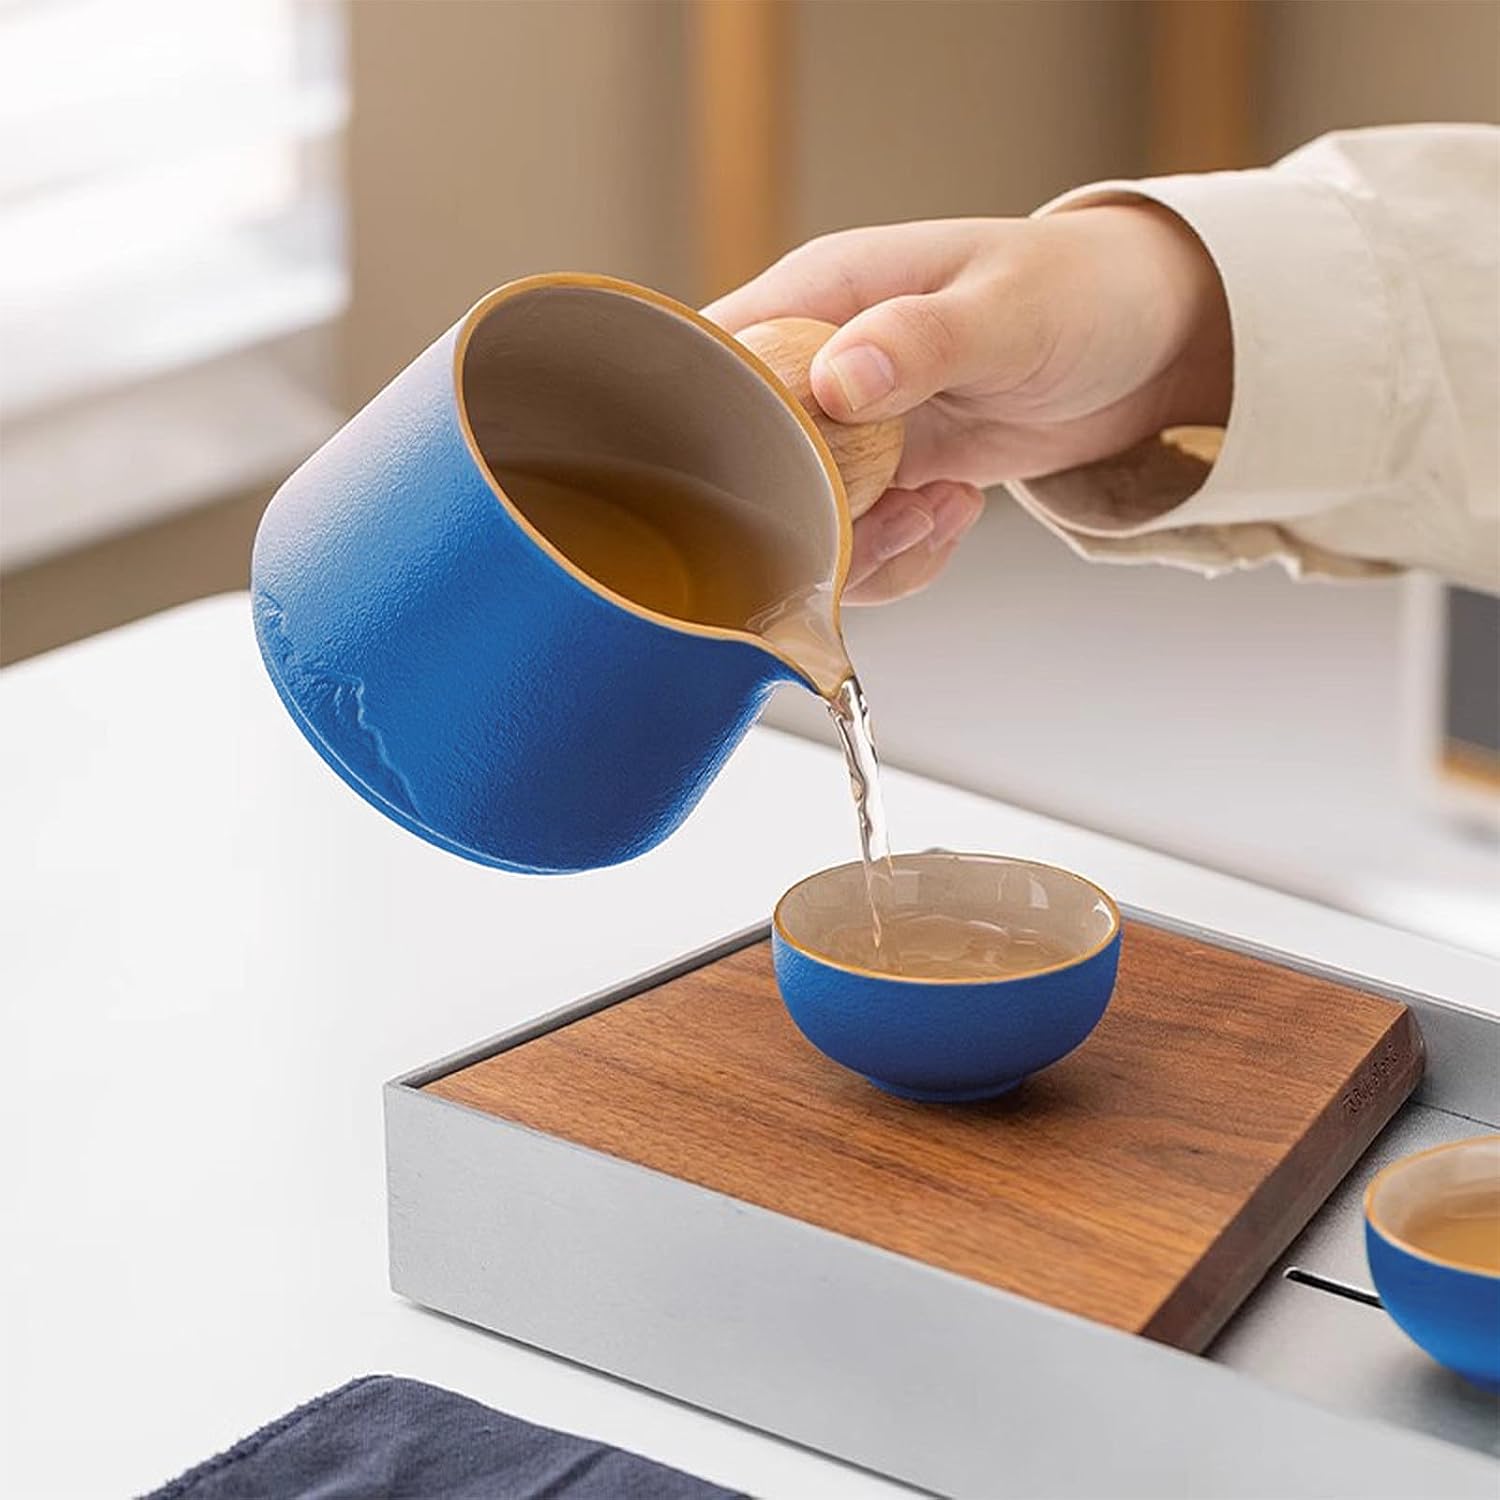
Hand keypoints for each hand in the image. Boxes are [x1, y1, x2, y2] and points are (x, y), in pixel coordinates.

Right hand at [705, 207, 1230, 603]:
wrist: (1147, 345)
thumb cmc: (1082, 292)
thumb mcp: (1008, 310)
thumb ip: (921, 340)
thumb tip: (838, 379)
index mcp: (818, 295)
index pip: (715, 359)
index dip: (716, 428)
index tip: (769, 483)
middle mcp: (815, 365)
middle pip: (747, 464)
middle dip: (807, 517)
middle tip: (895, 513)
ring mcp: (846, 431)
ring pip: (799, 521)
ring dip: (865, 549)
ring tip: (941, 510)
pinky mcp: (882, 480)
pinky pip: (856, 546)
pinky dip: (902, 557)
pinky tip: (956, 511)